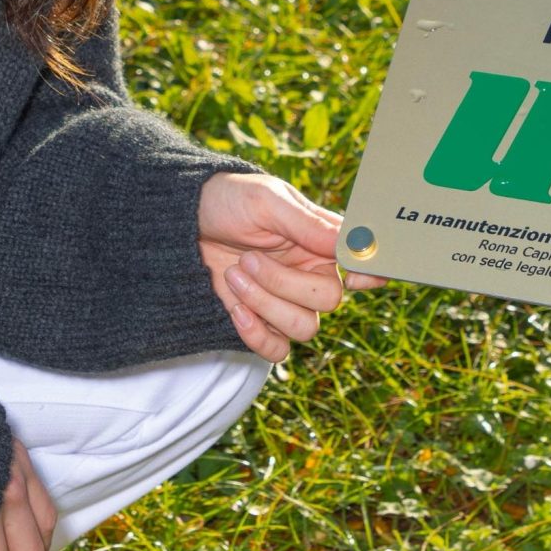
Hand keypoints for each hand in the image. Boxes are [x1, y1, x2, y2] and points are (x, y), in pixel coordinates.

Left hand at [197, 171, 383, 362]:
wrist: (183, 223)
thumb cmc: (229, 201)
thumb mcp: (267, 201)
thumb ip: (308, 223)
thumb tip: (349, 240)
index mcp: (320, 241)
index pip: (362, 263)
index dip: (368, 274)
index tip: (352, 276)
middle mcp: (310, 273)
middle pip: (328, 300)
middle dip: (284, 284)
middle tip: (248, 259)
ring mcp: (286, 300)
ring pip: (304, 327)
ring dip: (265, 304)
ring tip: (234, 275)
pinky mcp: (261, 322)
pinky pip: (277, 350)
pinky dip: (257, 335)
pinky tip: (235, 309)